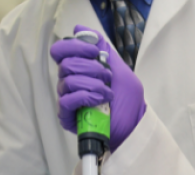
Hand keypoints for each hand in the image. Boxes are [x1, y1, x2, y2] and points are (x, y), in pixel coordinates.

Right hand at [50, 25, 146, 151]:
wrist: (134, 125)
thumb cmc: (128, 101)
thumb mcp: (120, 70)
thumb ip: (103, 49)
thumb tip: (80, 29)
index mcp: (79, 70)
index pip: (60, 51)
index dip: (75, 47)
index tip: (95, 52)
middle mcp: (70, 83)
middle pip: (65, 64)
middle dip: (91, 68)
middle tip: (107, 77)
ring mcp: (68, 100)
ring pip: (67, 81)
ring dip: (92, 84)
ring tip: (107, 92)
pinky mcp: (68, 116)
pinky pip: (66, 100)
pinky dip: (85, 96)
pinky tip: (100, 100)